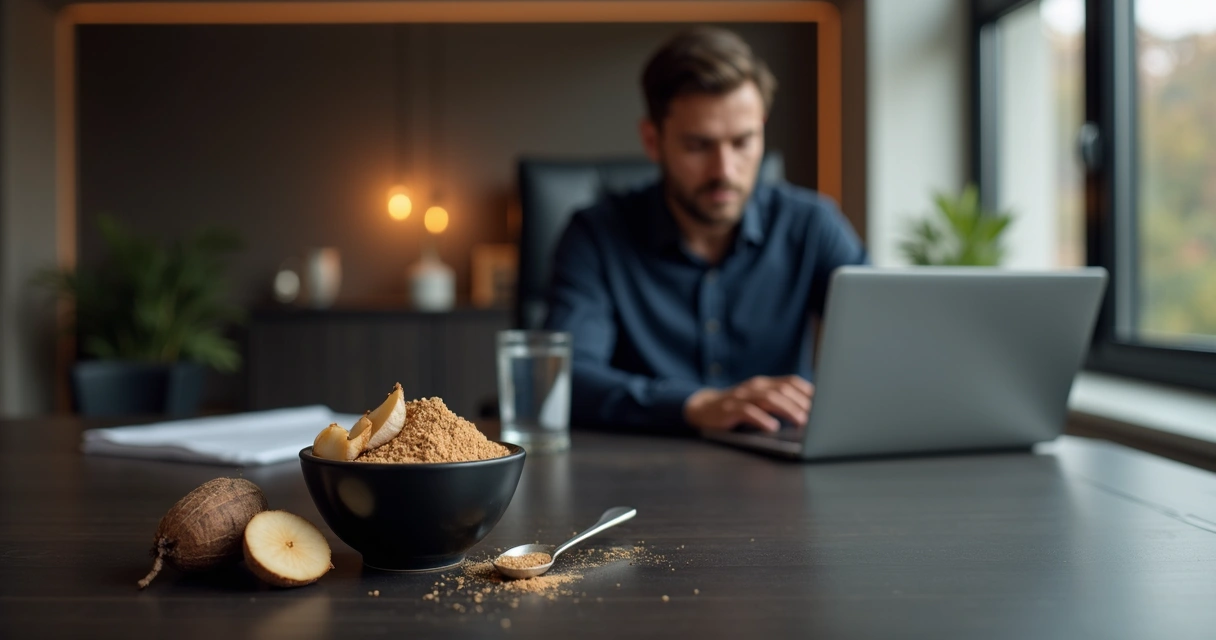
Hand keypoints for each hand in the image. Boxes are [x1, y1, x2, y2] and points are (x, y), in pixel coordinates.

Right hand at [683, 376, 813, 431]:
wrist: (703, 408)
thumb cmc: (738, 407)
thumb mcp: (758, 401)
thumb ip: (779, 402)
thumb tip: (809, 412)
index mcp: (764, 383)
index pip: (790, 381)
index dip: (808, 391)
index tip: (824, 403)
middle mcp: (754, 387)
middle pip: (782, 390)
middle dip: (801, 403)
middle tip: (817, 417)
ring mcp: (741, 397)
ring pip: (768, 399)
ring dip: (788, 410)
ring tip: (801, 421)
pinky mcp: (729, 410)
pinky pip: (747, 412)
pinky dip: (761, 419)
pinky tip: (773, 427)